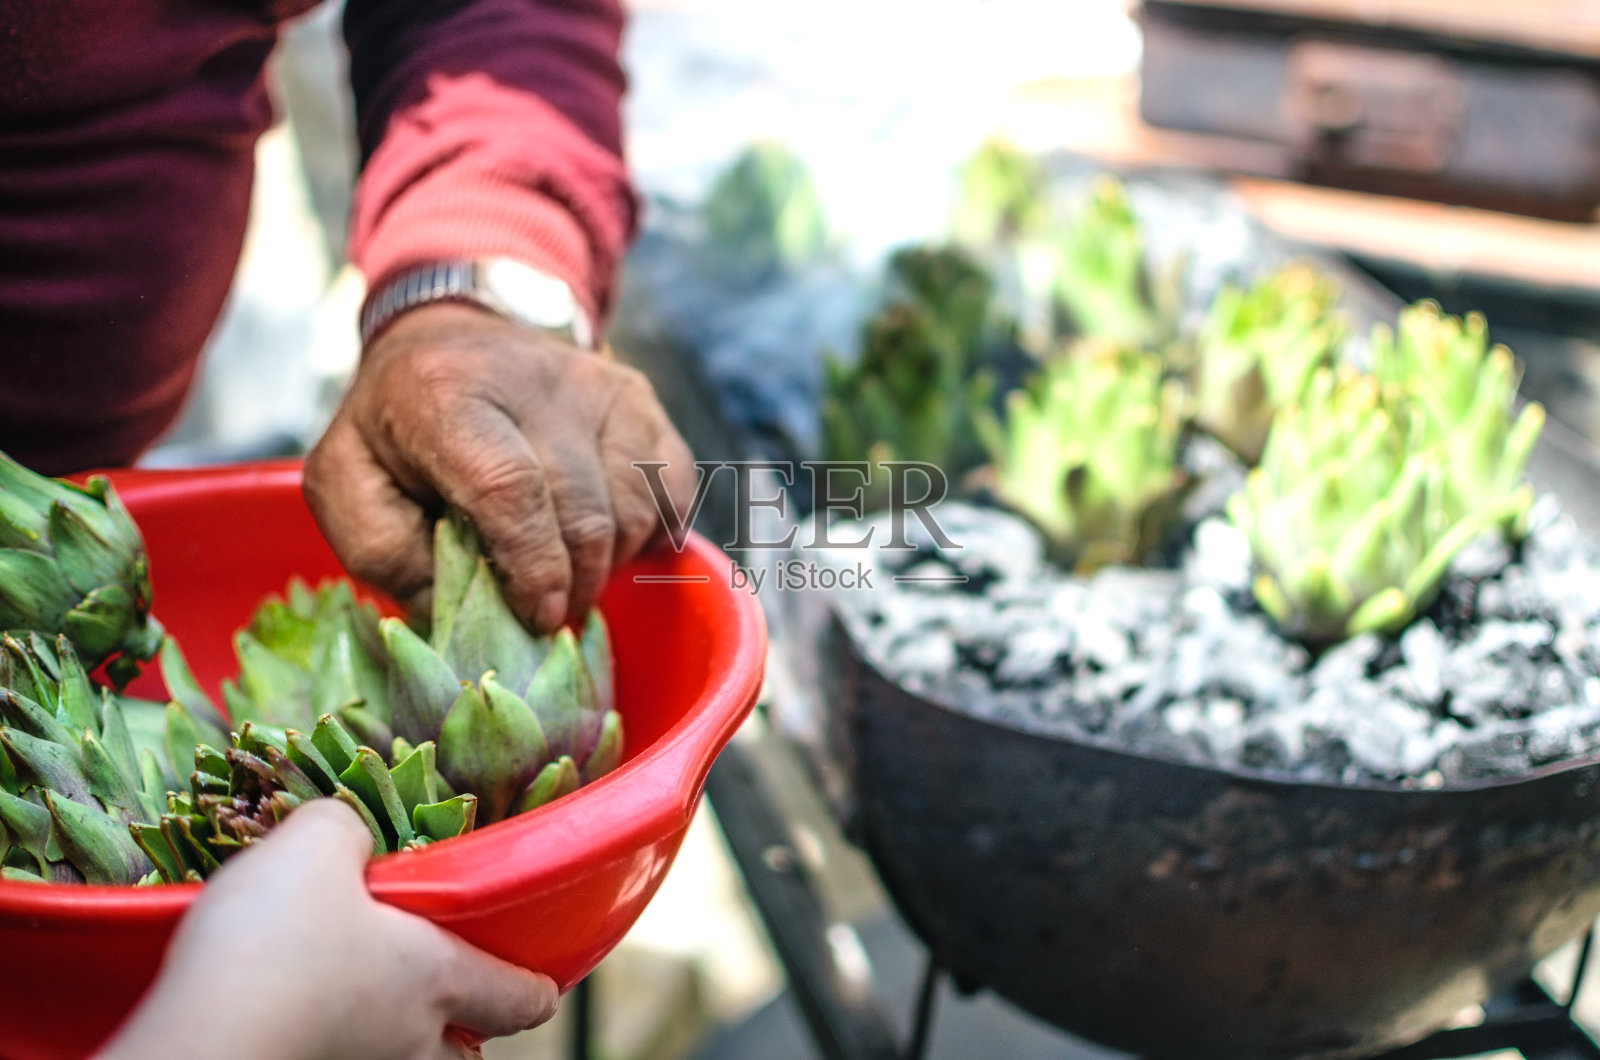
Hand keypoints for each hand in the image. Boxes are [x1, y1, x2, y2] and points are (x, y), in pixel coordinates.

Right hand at [97, 800, 557, 1059]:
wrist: (193, 1042)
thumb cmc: (276, 940)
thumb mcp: (313, 845)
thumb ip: (345, 826)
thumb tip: (350, 834)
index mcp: (438, 978)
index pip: (523, 999)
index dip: (535, 988)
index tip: (538, 980)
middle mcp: (409, 1045)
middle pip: (464, 1056)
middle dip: (460, 1030)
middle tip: (436, 994)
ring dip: (391, 1041)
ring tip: (357, 1001)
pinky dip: (328, 1043)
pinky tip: (293, 1017)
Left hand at [305, 303, 695, 630]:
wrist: (449, 337)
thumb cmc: (395, 428)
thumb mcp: (347, 487)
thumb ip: (385, 554)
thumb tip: (458, 609)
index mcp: (445, 397)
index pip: (511, 490)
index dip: (533, 567)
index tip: (537, 616)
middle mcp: (532, 379)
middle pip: (582, 509)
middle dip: (575, 584)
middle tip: (548, 615)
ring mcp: (595, 383)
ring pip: (635, 503)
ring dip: (611, 560)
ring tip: (570, 572)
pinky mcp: (636, 395)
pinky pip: (672, 485)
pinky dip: (652, 529)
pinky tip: (609, 538)